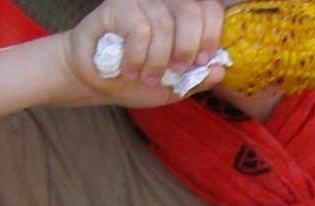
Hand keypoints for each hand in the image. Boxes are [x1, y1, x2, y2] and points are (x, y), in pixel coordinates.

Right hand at [64, 0, 227, 106]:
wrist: (94, 81)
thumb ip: (197, 79)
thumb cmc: (135, 79)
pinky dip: (137, 57)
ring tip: (146, 77)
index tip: (202, 61)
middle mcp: (164, 1)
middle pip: (192, 11)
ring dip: (157, 61)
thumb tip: (220, 71)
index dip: (212, 35)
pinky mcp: (118, 6)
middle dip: (187, 48)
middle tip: (176, 71)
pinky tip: (129, 70)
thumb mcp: (173, 86)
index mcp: (182, 15)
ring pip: (164, 26)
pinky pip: (140, 30)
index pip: (210, 8)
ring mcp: (141, 0)